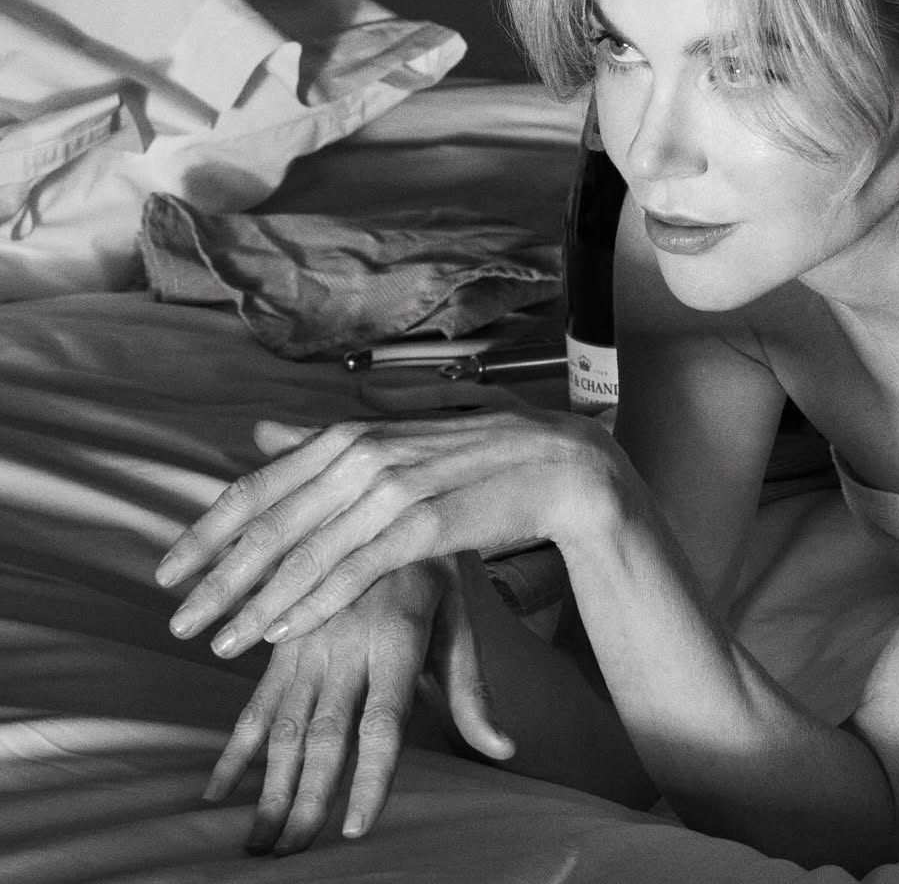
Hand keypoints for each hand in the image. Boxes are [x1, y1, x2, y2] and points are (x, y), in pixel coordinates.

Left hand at [157, 407, 615, 658]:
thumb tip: (262, 431)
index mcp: (348, 432)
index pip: (258, 486)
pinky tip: (280, 632)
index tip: (169, 570)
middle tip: (176, 618)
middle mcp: (361, 453)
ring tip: (218, 642)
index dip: (206, 531)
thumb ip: (326, 440)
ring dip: (254, 603)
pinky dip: (311, 603)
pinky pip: (353, 572)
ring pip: (303, 553)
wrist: (556, 463)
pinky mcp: (423, 523)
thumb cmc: (474, 451)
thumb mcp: (395, 436)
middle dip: (215, 577)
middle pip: (267, 522)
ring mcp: (391, 486)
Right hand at [203, 556, 513, 854]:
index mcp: (398, 636)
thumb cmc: (435, 565)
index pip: (382, 723)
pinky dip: (235, 745)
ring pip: (282, 723)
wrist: (387, 488)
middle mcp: (347, 640)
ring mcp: (308, 636)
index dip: (368, 778)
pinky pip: (256, 696)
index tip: (353, 831)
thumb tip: (504, 749)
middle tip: (286, 858)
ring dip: (266, 786)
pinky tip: (217, 788)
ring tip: (255, 842)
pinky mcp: (282, 631)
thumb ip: (472, 687)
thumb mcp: (461, 616)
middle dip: (304, 801)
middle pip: (323, 734)